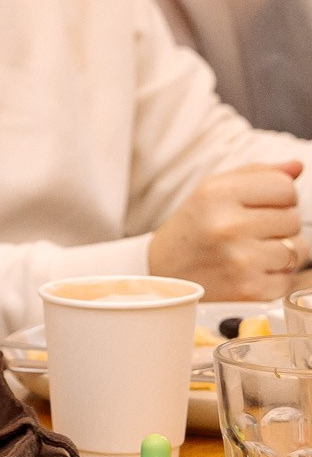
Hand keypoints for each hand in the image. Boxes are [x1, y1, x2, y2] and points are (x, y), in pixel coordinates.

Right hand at [148, 162, 304, 300]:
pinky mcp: (248, 290)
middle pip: (293, 218)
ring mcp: (239, 260)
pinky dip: (274, 278)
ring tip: (250, 253)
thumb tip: (296, 166)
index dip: (277, 198)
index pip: (285, 187)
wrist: (159, 275)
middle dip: (278, 226)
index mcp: (217, 194)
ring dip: (281, 253)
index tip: (257, 208)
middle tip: (248, 233)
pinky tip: (248, 274)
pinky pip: (288, 278)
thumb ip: (256, 174)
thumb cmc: (192, 229)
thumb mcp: (212, 191)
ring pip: (298, 249)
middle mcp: (227, 226)